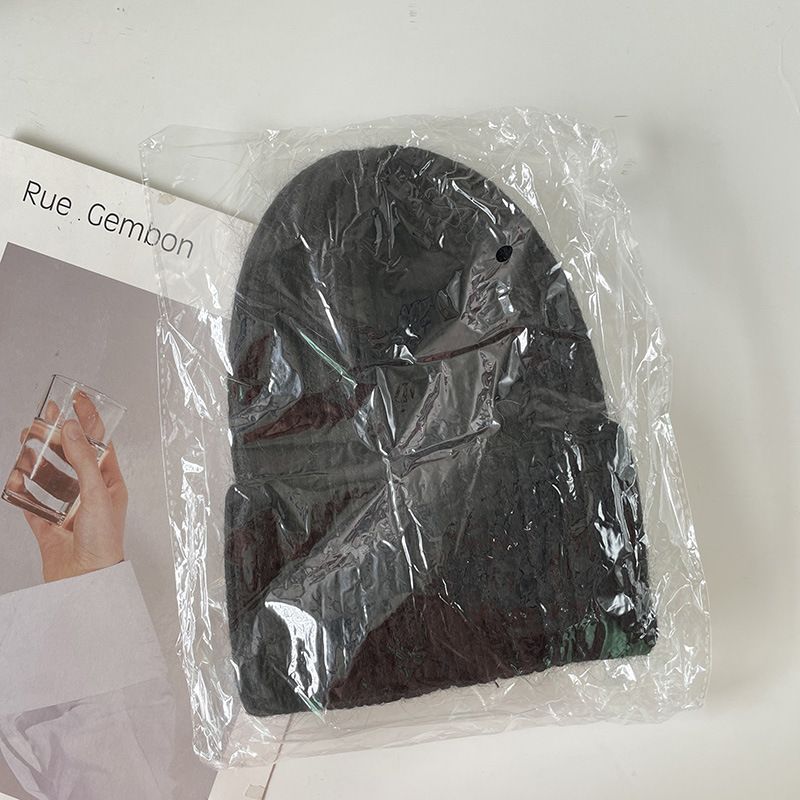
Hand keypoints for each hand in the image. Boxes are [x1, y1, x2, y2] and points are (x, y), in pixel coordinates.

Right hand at [21, 416, 127, 582]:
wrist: (85, 581)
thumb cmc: (103, 542)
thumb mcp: (97, 493)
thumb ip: (83, 460)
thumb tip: (73, 429)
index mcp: (110, 483)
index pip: (100, 444)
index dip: (90, 421)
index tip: (79, 400)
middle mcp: (89, 493)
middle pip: (71, 456)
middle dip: (58, 435)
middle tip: (44, 415)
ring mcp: (67, 508)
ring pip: (49, 475)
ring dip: (38, 457)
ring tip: (26, 439)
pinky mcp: (48, 525)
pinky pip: (31, 502)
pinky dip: (22, 490)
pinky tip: (15, 478)